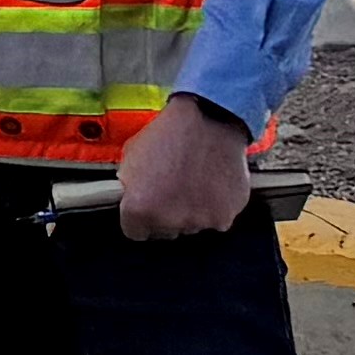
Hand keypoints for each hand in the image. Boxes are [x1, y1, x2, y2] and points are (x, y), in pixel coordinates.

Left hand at [110, 95, 260, 243]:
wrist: (208, 122)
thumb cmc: (167, 135)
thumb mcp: (131, 156)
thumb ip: (129, 186)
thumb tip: (132, 198)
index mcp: (140, 209)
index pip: (135, 232)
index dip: (139, 218)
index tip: (146, 206)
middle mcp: (169, 221)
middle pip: (165, 232)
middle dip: (165, 216)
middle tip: (172, 190)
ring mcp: (200, 221)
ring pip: (191, 226)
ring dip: (190, 212)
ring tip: (193, 183)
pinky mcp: (226, 217)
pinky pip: (216, 220)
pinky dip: (214, 208)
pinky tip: (211, 185)